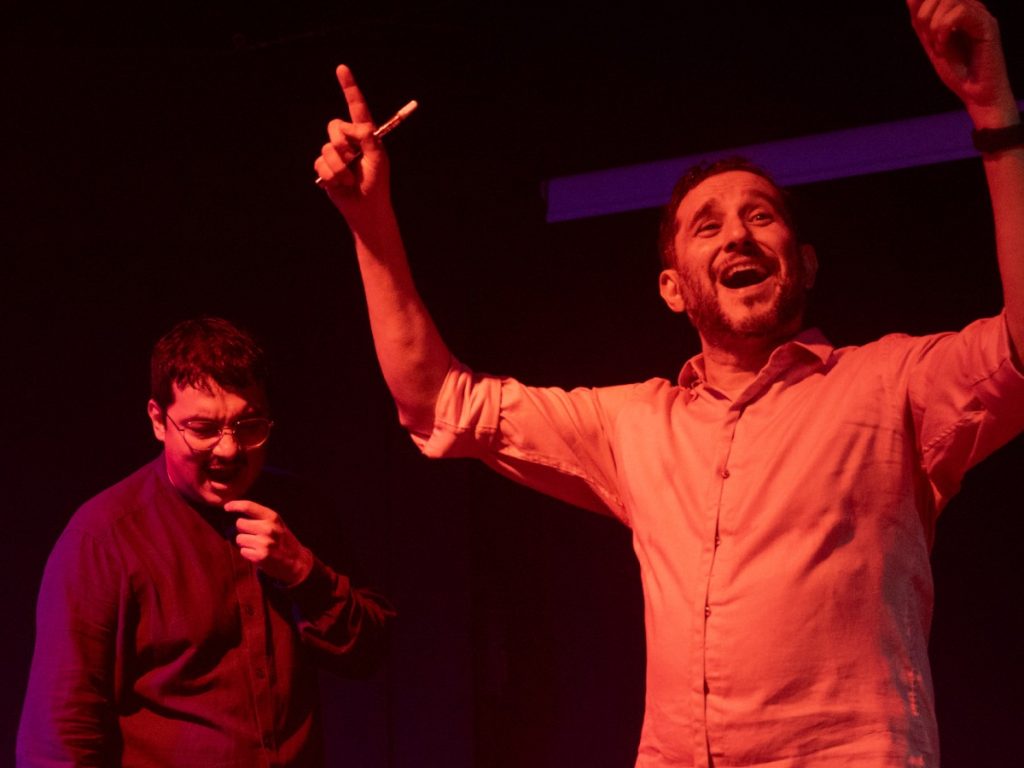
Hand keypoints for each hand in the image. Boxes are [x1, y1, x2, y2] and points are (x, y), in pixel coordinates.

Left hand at [224, 500, 313, 585]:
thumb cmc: (281, 539)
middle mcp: (269, 528)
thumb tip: (233, 513)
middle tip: (254, 535)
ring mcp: (265, 543)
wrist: (296, 560)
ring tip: (258, 546)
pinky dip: (248, 553)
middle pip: (239, 523)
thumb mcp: (275, 523)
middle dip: (242, 529)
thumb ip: (258, 517)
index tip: (226, 507)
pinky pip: (242, 551)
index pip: (248, 506)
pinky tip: (259, 554)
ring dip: (245, 543)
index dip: (235, 505)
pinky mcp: (261, 556)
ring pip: (239, 539)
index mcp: (273, 517)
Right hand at [314, 64, 390, 219]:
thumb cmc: (377, 183)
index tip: (341, 69)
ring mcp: (334, 154)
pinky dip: (333, 176)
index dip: (349, 87)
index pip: (356, 106)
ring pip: (328, 148)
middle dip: (343, 142)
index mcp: (364, 134)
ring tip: (351, 179)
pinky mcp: (324, 168)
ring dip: (341, 166)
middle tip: (354, 158)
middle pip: (334, 125)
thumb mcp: (379, 158)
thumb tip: (357, 126)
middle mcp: (348, 140)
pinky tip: (341, 185)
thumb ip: (369, 138)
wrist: (366, 208)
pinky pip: (321, 164)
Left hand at [907, 0, 1016, 121]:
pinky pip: (961, 12)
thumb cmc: (956, 70)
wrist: (975, 92)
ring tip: (939, 45)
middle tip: (930, 40)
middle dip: (925, 16)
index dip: (920, 7)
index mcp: (959, 9)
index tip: (924, 33)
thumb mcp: (931, 42)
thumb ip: (922, 20)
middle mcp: (972, 7)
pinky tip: (945, 46)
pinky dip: (945, 29)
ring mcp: (980, 14)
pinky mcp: (987, 25)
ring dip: (934, 25)